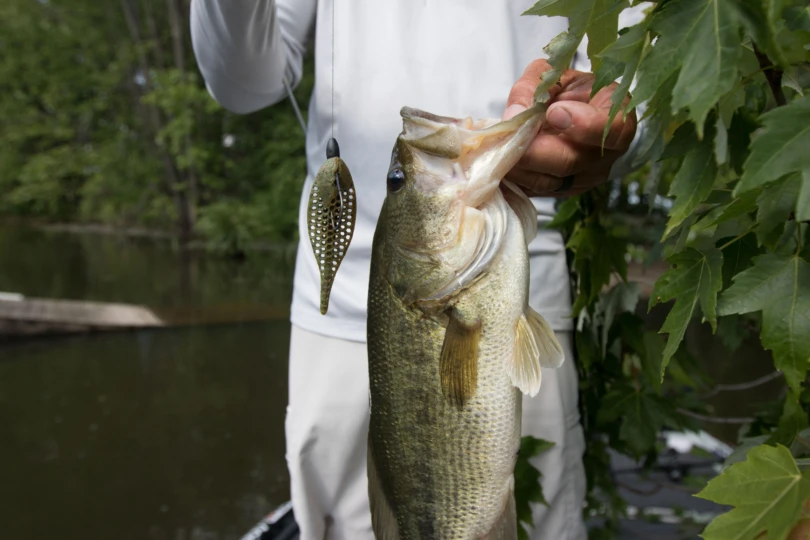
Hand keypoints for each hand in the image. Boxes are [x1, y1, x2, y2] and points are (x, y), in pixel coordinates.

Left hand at [502, 59, 636, 197]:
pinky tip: (502, 162)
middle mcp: (605, 156)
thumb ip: (535, 87)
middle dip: (533, 151)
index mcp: (616, 119)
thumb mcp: (556, 75)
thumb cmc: (572, 93)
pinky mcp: (560, 193)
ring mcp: (584, 179)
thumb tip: (515, 115)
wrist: (575, 117)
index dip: (583, 125)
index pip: (612, 131)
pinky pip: (533, 191)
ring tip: (500, 146)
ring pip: (546, 181)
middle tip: (510, 137)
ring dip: (518, 166)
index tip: (554, 112)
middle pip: (569, 162)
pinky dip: (514, 178)